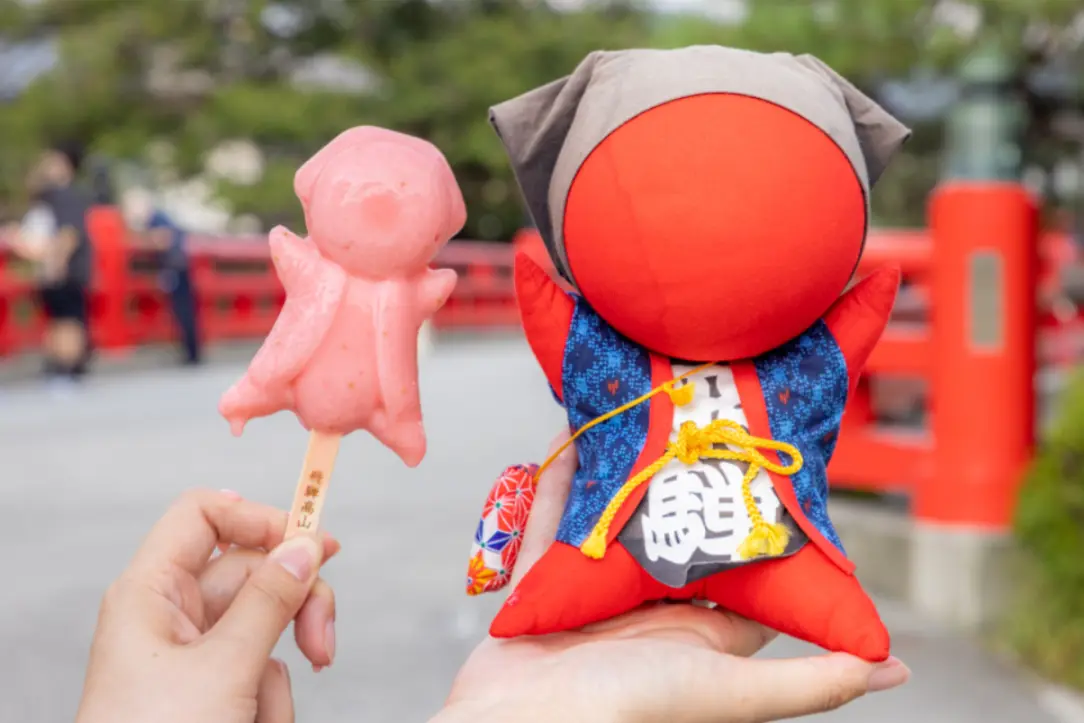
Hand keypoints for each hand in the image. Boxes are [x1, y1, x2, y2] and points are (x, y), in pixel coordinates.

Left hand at [76, 489, 338, 722]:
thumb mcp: (224, 668)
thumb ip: (271, 600)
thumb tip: (307, 546)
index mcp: (151, 591)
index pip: (205, 515)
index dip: (258, 516)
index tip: (311, 540)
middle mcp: (170, 614)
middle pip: (253, 570)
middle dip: (295, 604)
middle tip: (323, 636)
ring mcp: (193, 653)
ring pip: (266, 623)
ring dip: (283, 666)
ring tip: (265, 709)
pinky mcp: (213, 688)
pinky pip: (262, 668)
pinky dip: (270, 696)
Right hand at [435, 433, 909, 722]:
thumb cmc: (628, 709)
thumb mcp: (729, 689)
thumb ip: (810, 682)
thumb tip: (896, 671)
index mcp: (698, 633)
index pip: (744, 575)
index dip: (760, 528)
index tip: (773, 474)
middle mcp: (649, 609)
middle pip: (675, 537)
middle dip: (687, 488)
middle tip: (703, 426)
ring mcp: (592, 593)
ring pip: (612, 520)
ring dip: (621, 476)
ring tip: (638, 420)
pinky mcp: (541, 582)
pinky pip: (550, 520)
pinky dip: (558, 479)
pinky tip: (568, 433)